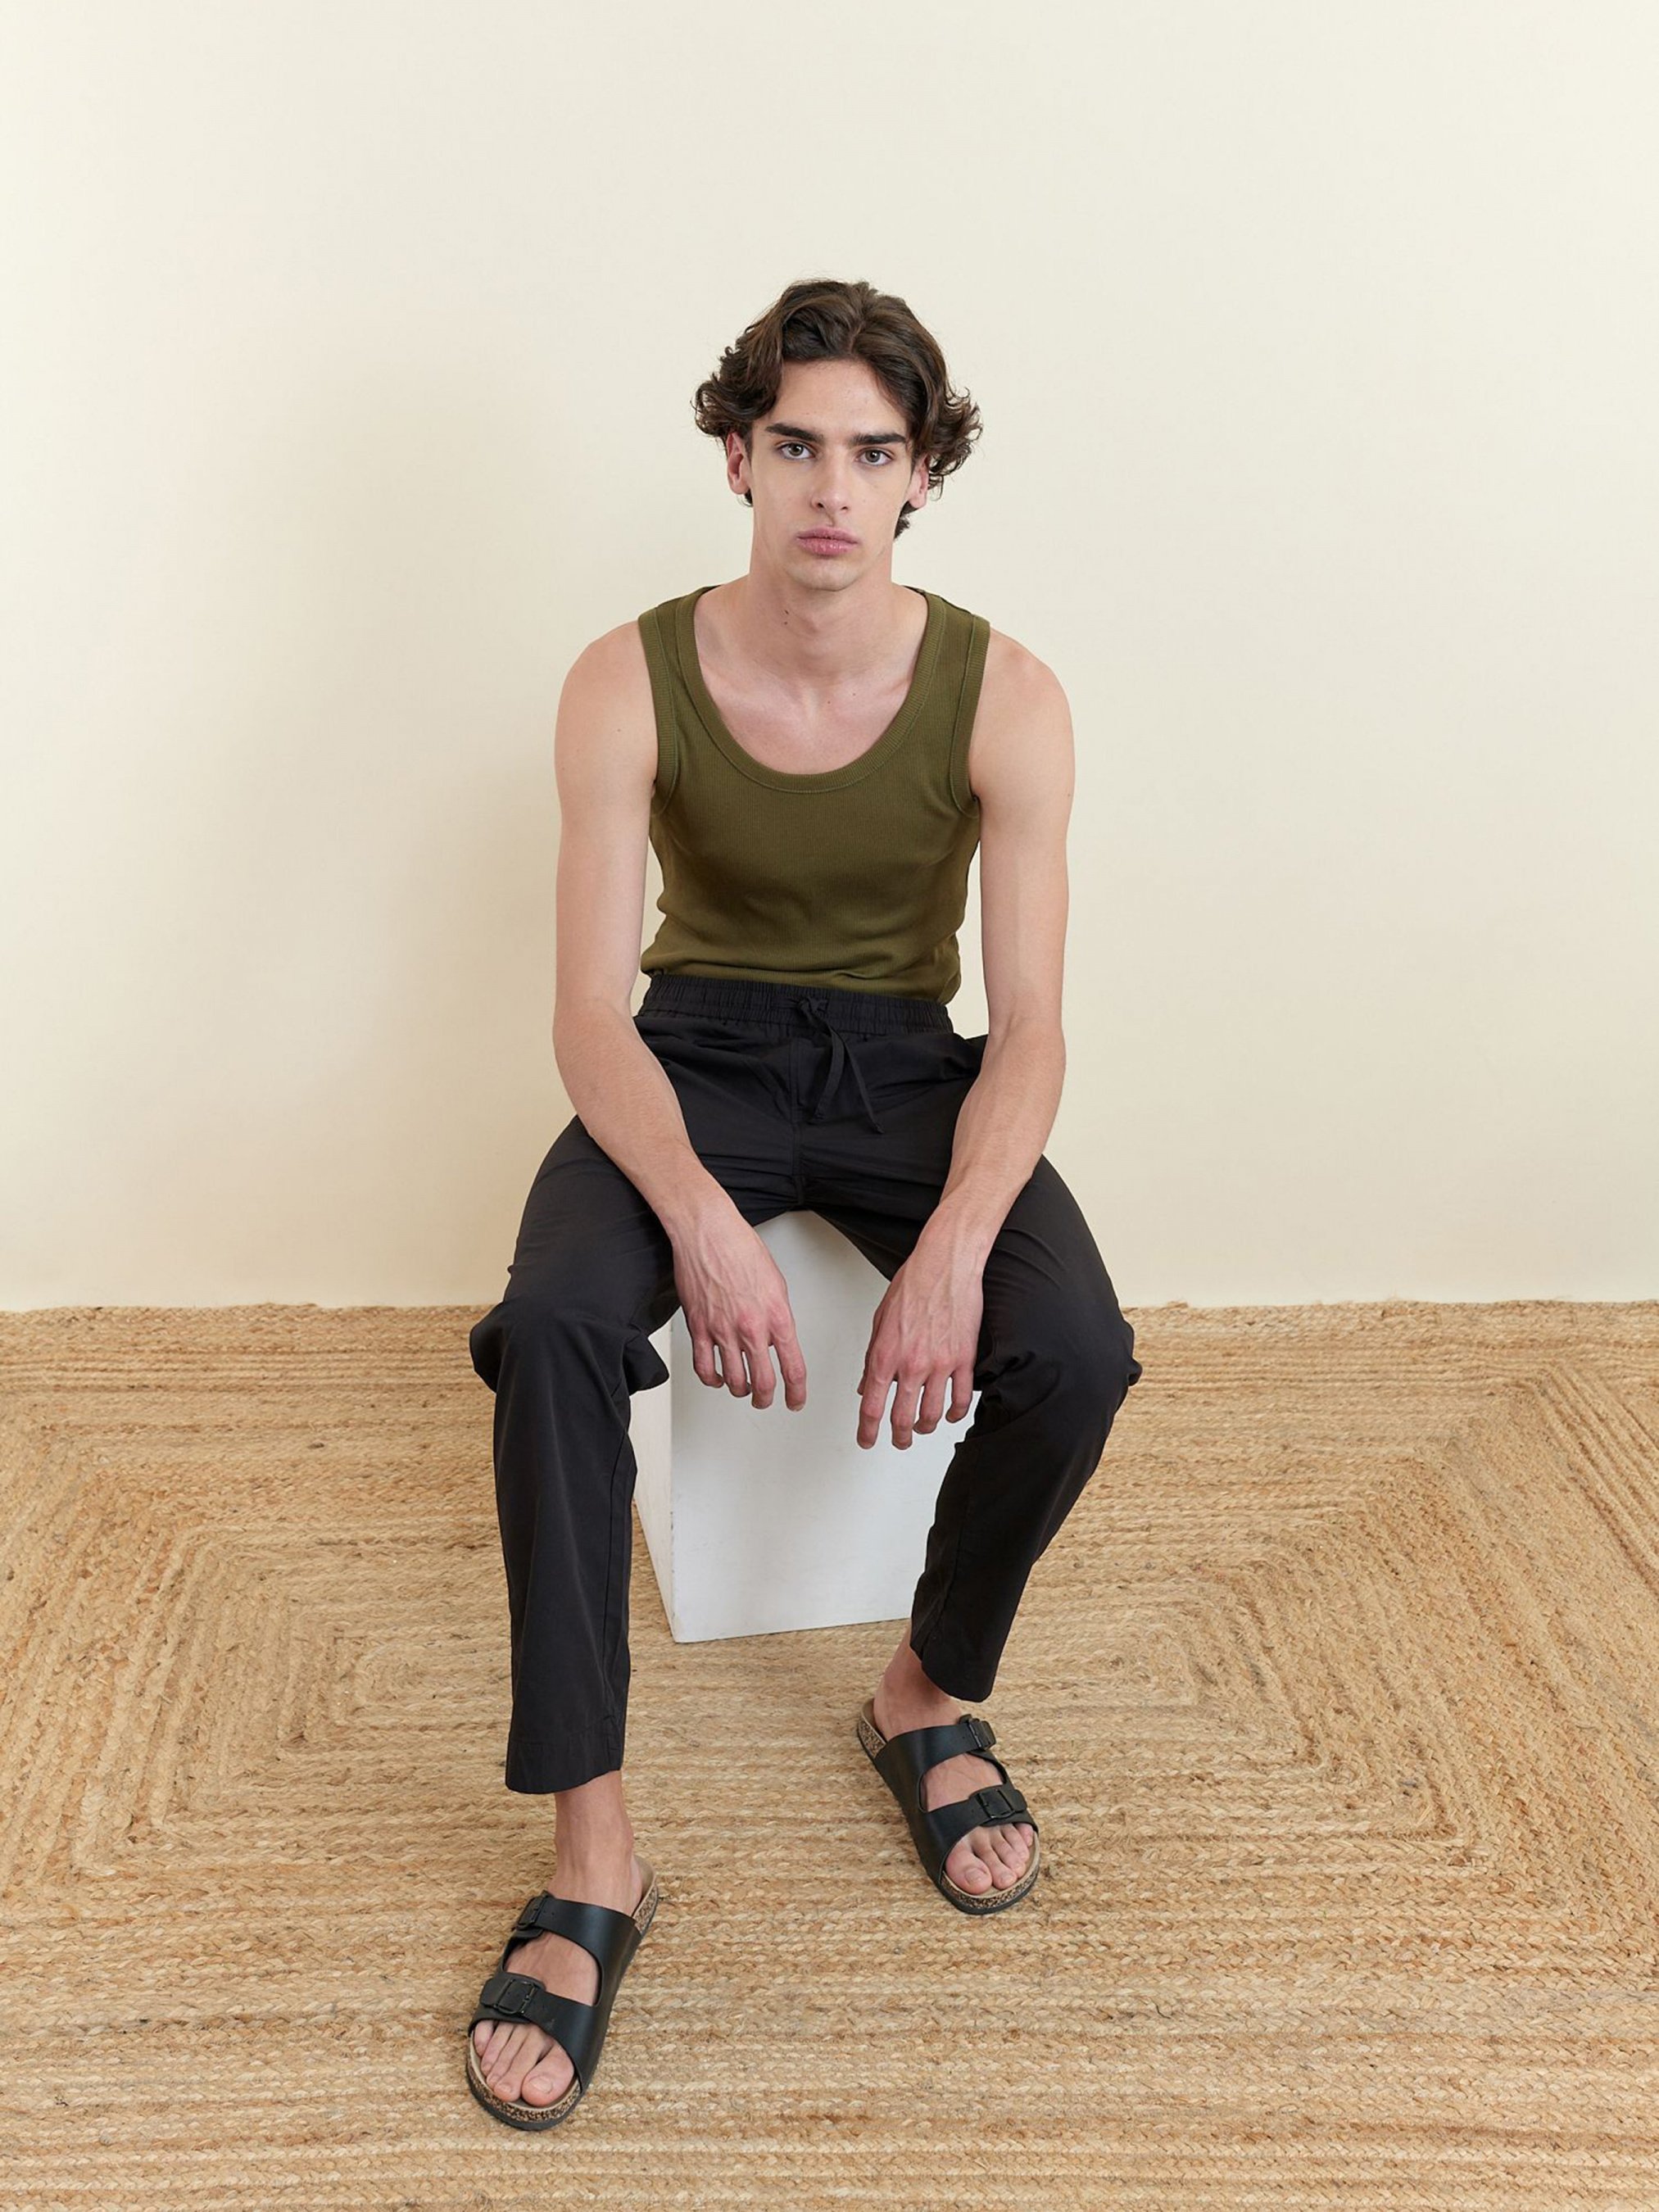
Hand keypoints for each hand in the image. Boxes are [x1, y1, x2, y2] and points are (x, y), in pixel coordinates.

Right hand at [670, 1205, 806, 1410]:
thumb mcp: (776, 1284)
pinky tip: (717, 1378)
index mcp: (777, 1317)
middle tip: (766, 1400)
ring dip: (740, 1390)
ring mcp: (723, 1331)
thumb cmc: (741, 1249)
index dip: (796, 1392)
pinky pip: (704, 1367)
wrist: (708, 1233)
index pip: (793, 1367)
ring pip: (734, 1380)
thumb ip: (778, 1316)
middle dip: (767, 1398)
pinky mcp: (699, 1328)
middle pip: (763, 1382)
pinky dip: (712, 1379)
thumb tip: (776, 1338)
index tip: (796, 1400)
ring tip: (742, 1389)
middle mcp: (751, 1328)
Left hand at [854, 1245, 981, 1448]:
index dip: (867, 1430)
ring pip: (932, 1414)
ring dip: (924, 1427)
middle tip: (898, 1441)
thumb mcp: (880, 1321)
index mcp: (885, 1355)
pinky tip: (951, 1415)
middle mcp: (911, 1364)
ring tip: (921, 1428)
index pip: (871, 1405)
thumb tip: (864, 1384)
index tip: (867, 1440)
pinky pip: (962, 1399)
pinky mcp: (964, 1359)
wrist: (945, 1265)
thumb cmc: (912, 1285)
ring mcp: (940, 1364)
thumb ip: (872, 1357)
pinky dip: (956, 1414)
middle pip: (902, 1418)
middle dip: (898, 1437)